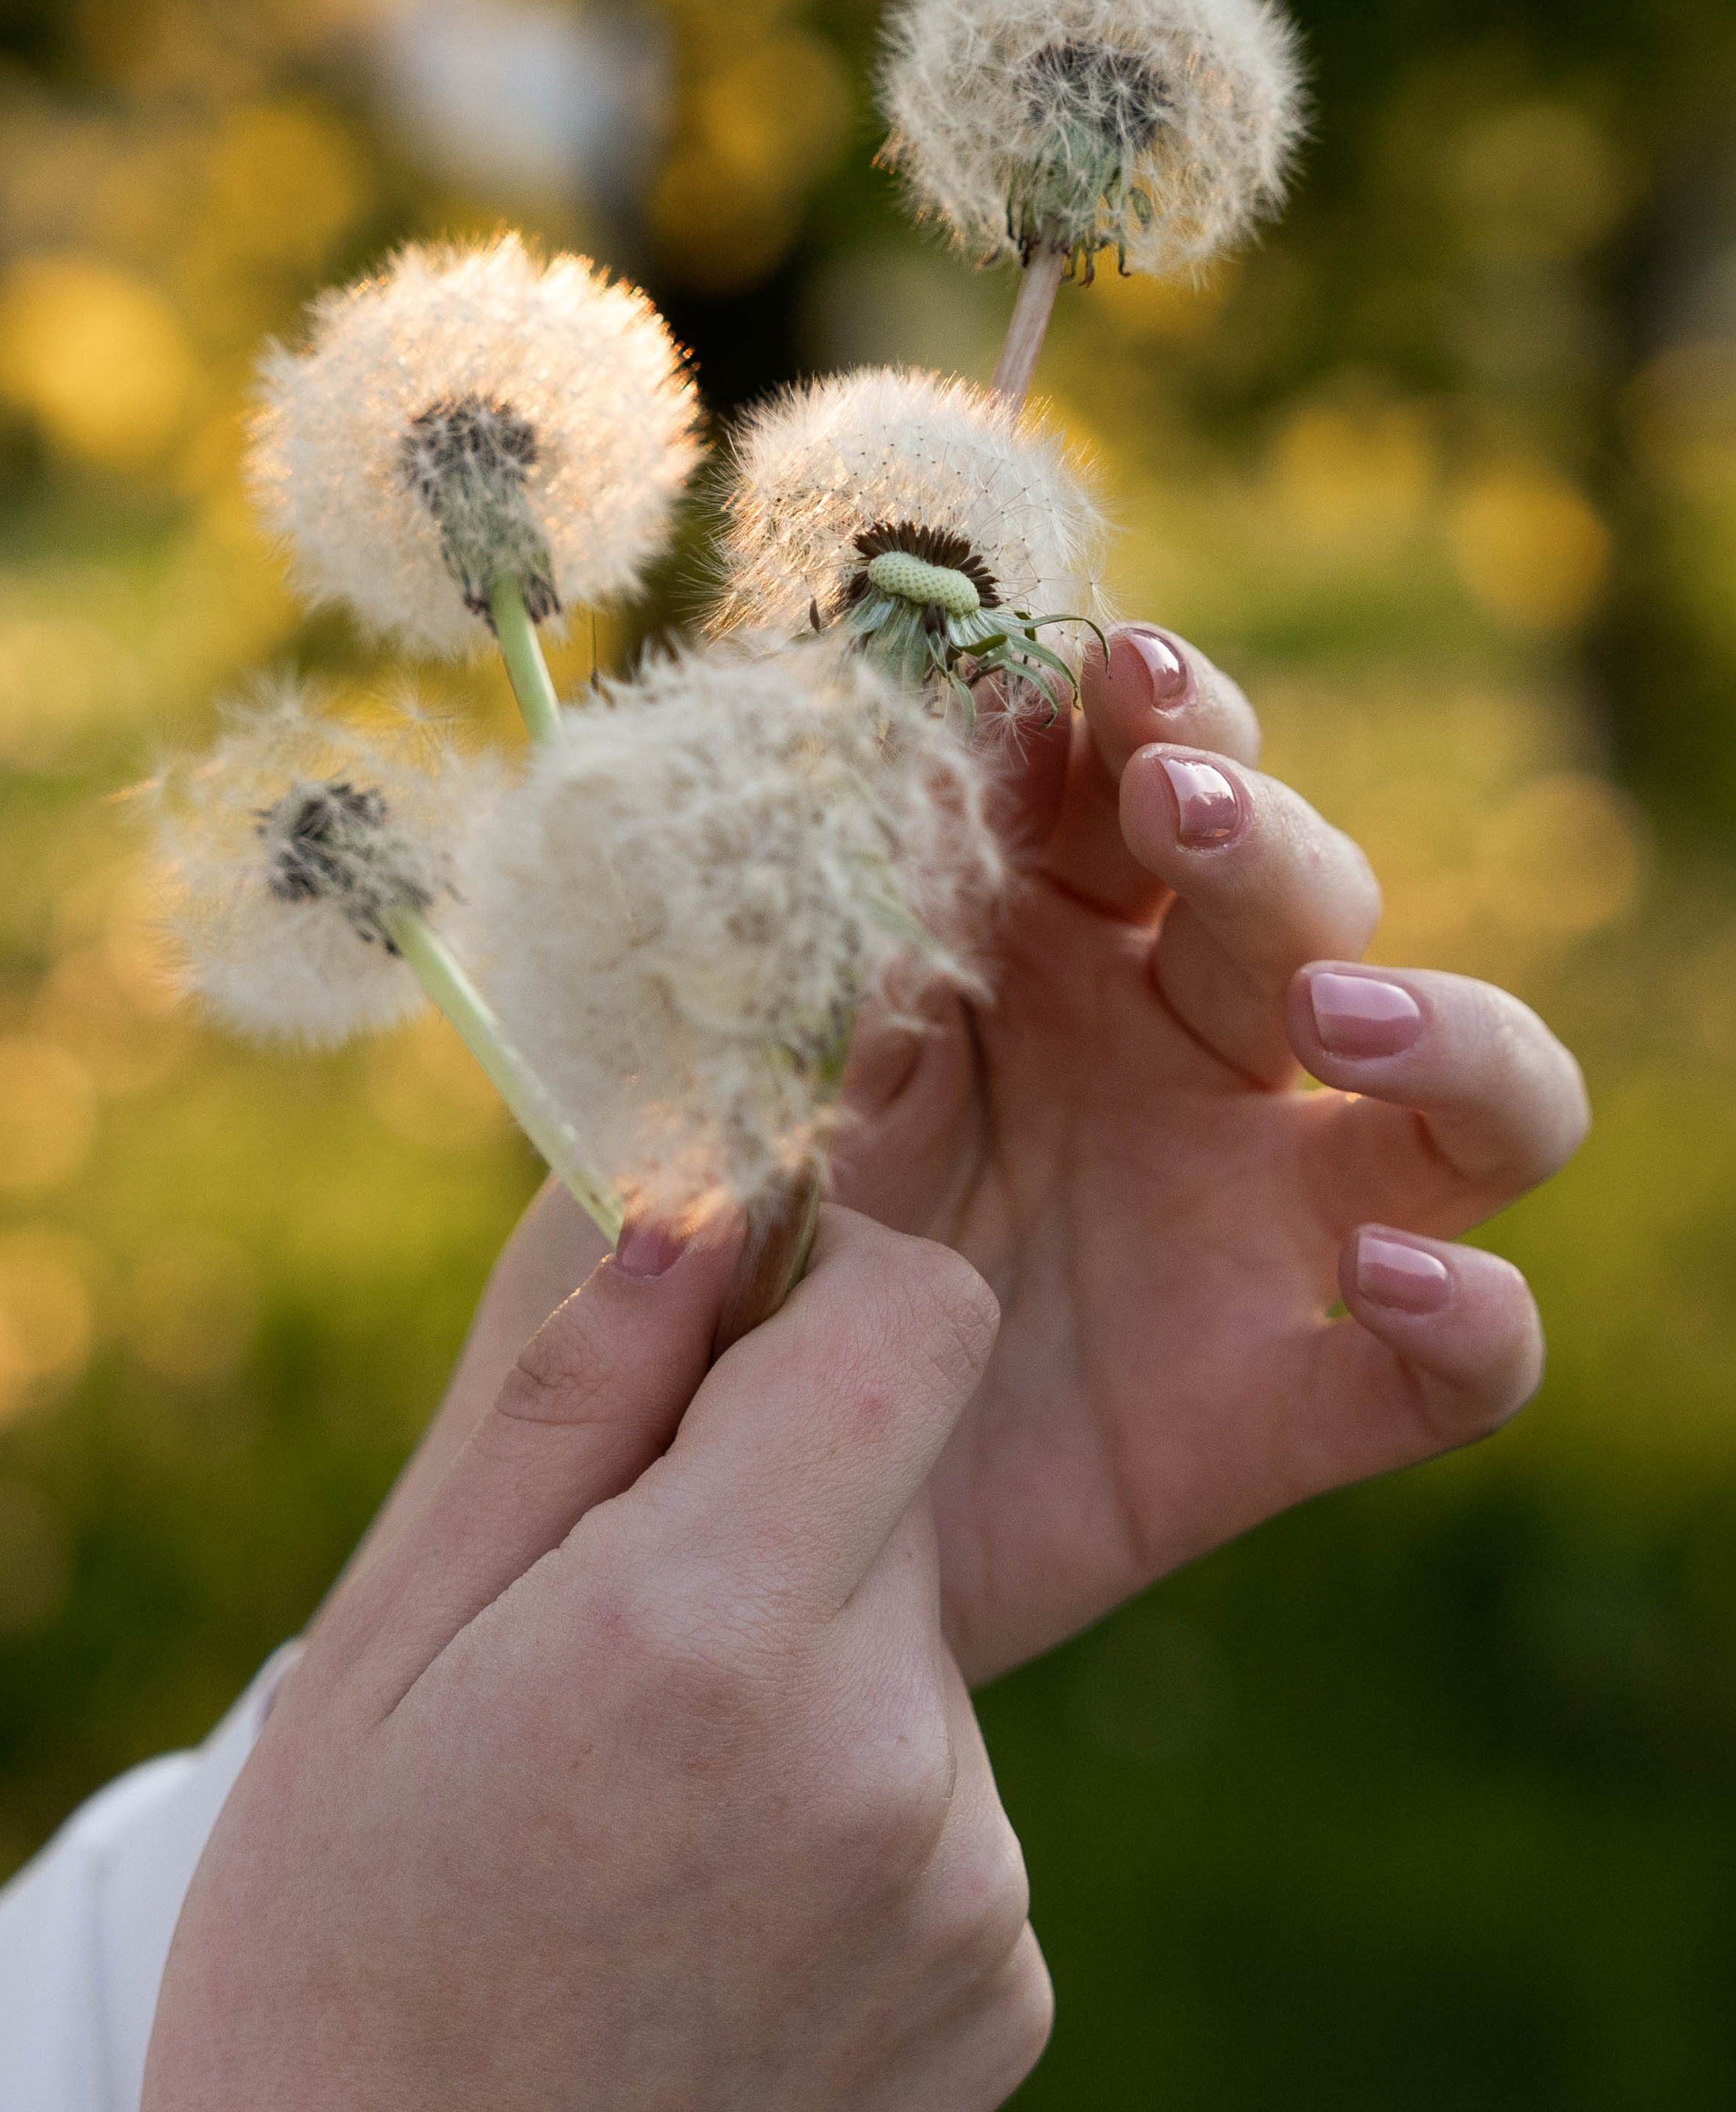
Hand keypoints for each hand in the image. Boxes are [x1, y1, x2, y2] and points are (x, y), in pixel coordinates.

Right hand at [143, 1209, 1052, 2111]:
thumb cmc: (338, 1959)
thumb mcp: (385, 1651)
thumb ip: (563, 1405)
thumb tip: (691, 1200)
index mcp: (714, 1634)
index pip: (915, 1318)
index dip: (822, 1280)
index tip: (710, 1341)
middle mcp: (890, 1759)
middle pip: (898, 1473)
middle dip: (766, 1492)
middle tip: (597, 1631)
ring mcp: (968, 1893)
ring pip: (911, 1637)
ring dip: (800, 1657)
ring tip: (633, 1804)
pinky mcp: (1002, 1994)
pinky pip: (943, 1789)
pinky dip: (845, 1798)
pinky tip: (704, 1901)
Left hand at [421, 628, 1587, 1692]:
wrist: (692, 1505)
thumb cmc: (701, 1244)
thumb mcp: (727, 1061)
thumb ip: (812, 918)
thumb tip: (884, 715)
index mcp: (1048, 944)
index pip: (1160, 776)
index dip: (1161, 708)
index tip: (1108, 666)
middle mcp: (1182, 1061)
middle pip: (1314, 900)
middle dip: (1265, 828)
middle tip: (1180, 805)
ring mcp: (1253, 1229)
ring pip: (1479, 1104)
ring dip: (1448, 1030)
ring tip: (1340, 1012)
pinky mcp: (1275, 1405)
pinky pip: (1459, 1368)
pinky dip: (1473, 1317)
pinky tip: (1397, 1277)